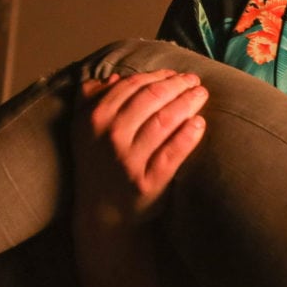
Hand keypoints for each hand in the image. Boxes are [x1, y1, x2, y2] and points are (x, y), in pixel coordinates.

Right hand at [73, 70, 208, 228]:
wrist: (102, 212)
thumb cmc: (98, 164)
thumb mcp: (85, 131)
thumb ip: (92, 100)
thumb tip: (113, 77)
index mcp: (93, 118)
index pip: (132, 86)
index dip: (157, 76)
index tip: (174, 73)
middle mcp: (109, 136)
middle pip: (151, 98)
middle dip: (177, 85)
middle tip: (194, 81)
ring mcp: (128, 160)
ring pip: (164, 120)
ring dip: (188, 103)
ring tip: (201, 95)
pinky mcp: (147, 182)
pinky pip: (173, 152)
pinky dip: (188, 135)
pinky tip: (199, 123)